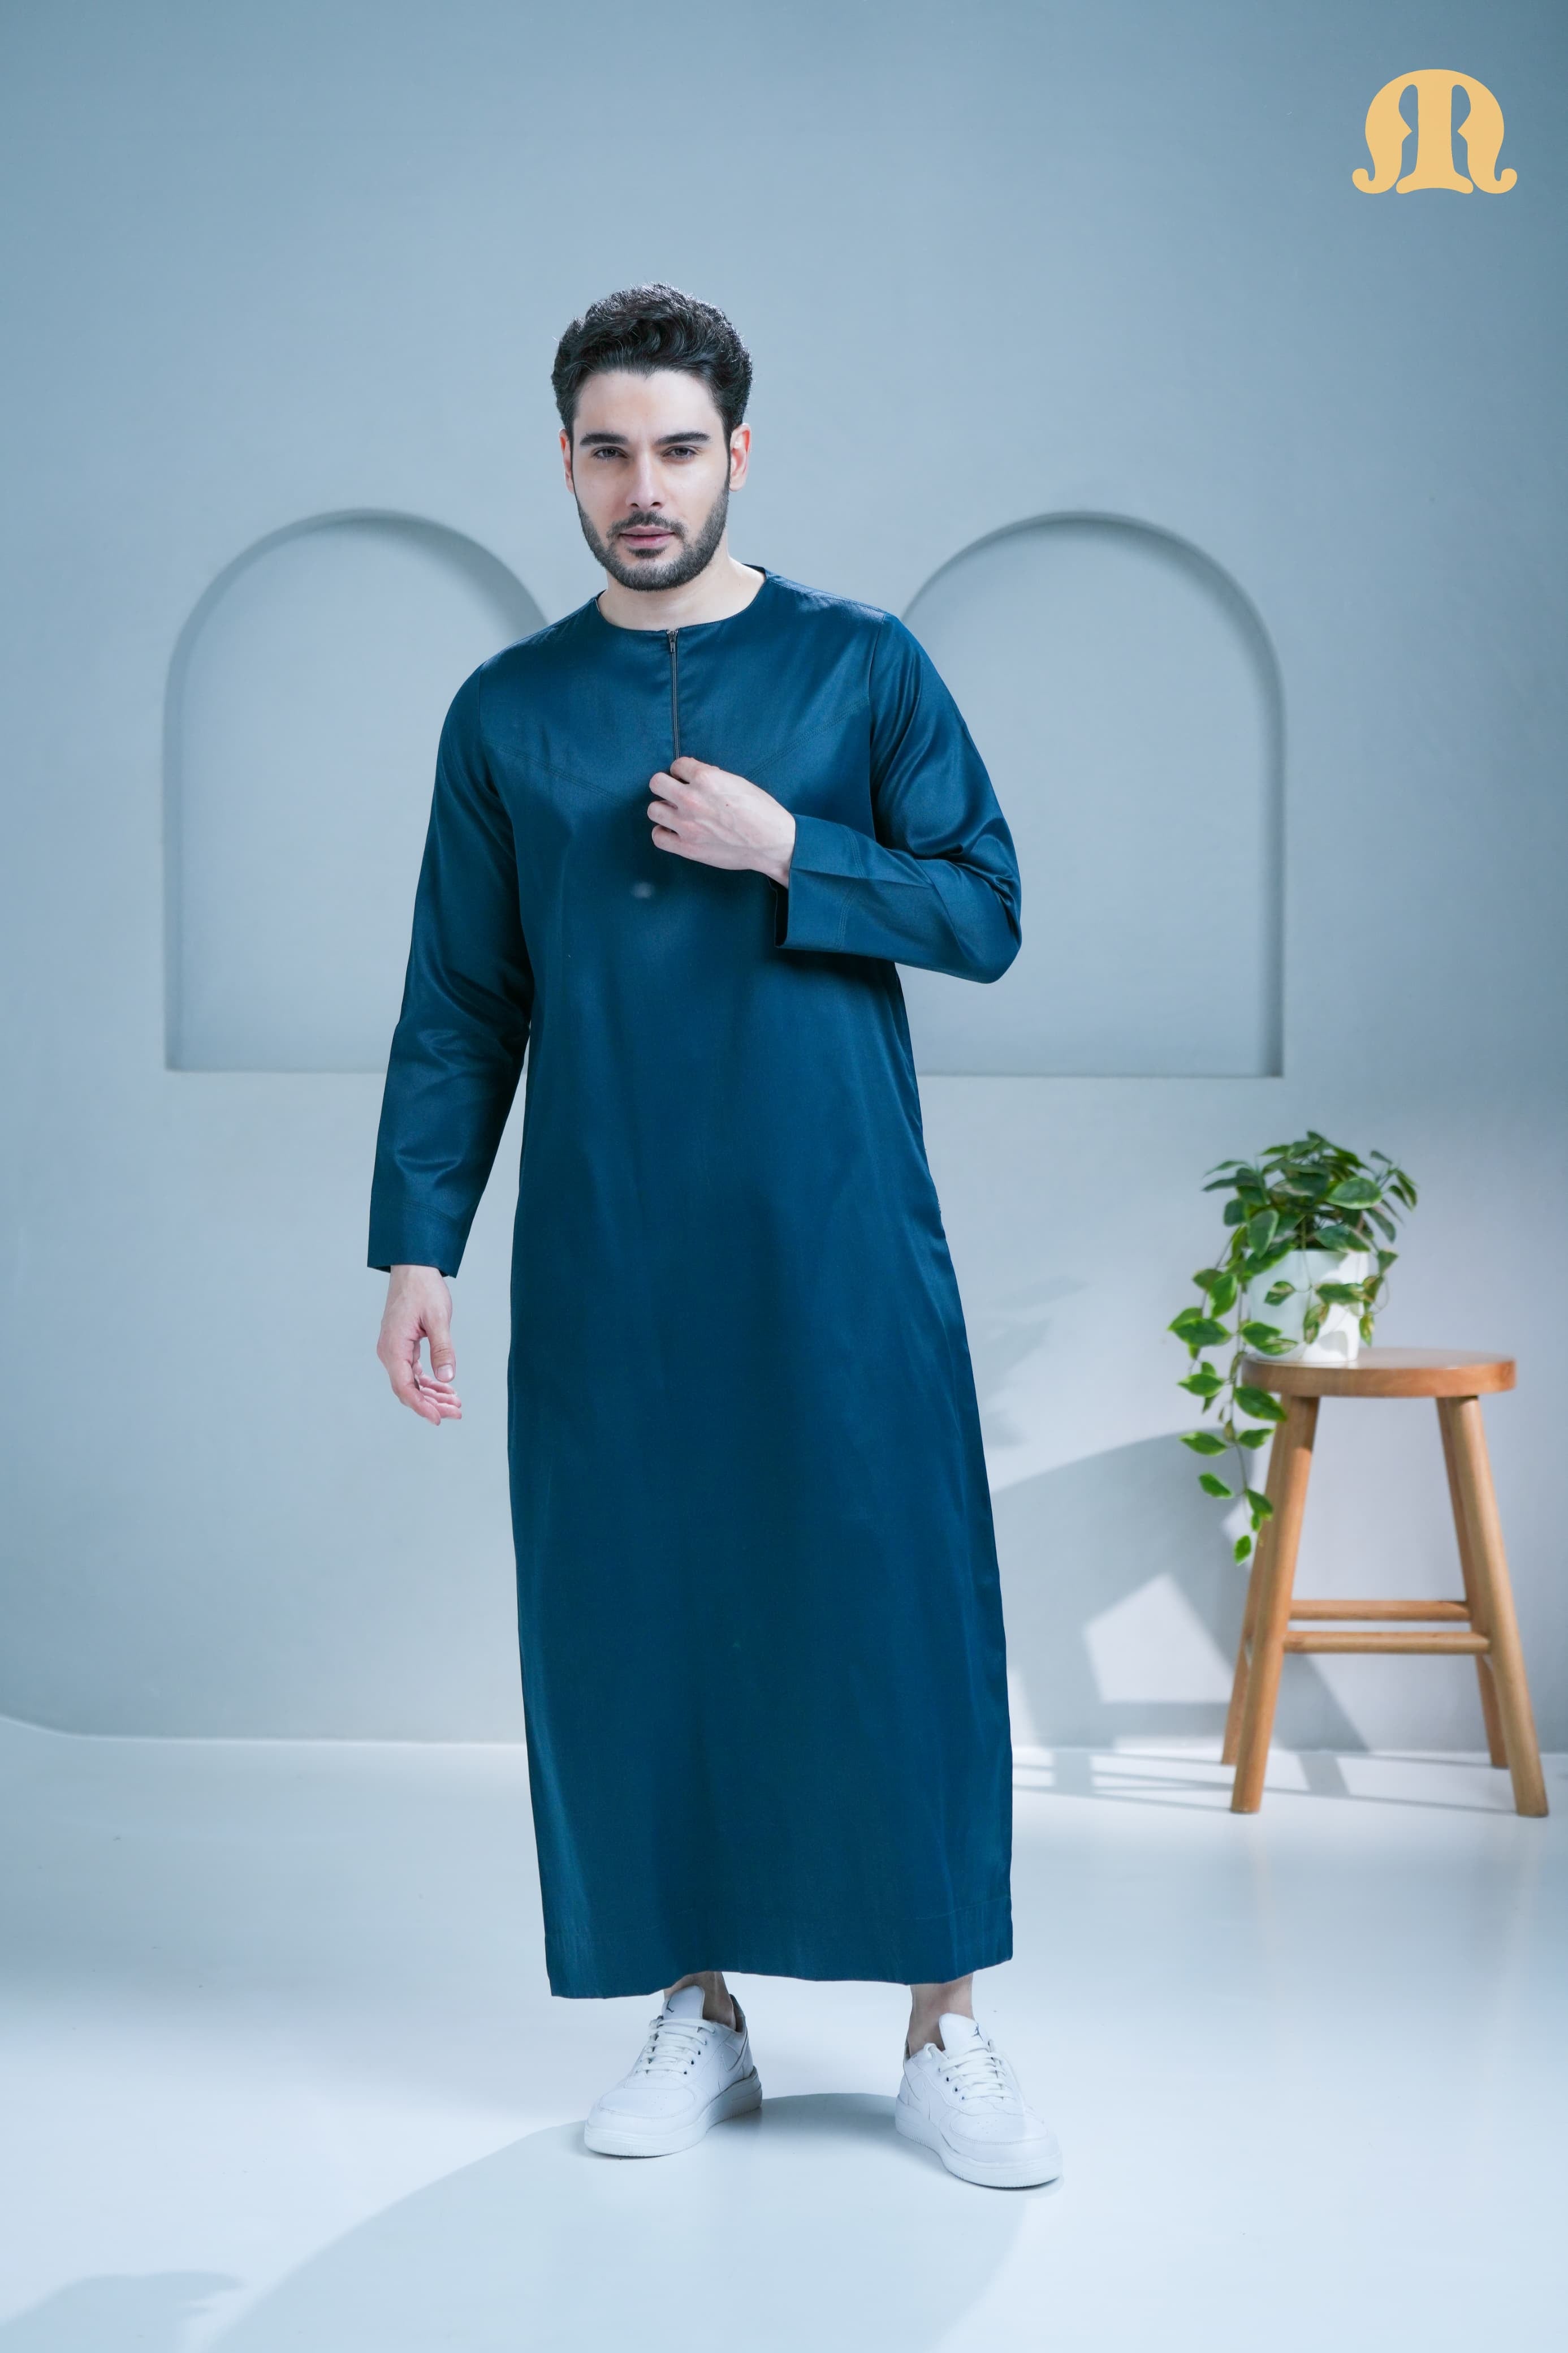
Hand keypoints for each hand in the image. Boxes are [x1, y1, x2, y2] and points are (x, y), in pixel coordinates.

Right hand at [377, 1265, 462, 1425]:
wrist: (413, 1268)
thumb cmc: (424, 1289)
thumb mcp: (438, 1318)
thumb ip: (443, 1349)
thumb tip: (447, 1378)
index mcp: (393, 1347)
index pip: (405, 1387)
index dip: (421, 1406)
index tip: (439, 1418)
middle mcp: (389, 1352)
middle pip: (408, 1389)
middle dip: (431, 1404)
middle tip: (456, 1413)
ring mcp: (394, 1350)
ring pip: (411, 1383)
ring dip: (432, 1395)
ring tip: (455, 1404)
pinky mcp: (401, 1347)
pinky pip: (413, 1372)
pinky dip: (428, 1382)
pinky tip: (445, 1389)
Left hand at [648, 756, 794, 886]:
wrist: (772, 843)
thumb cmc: (761, 811)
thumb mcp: (738, 782)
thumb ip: (712, 777)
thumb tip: (695, 777)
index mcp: (706, 778)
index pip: (677, 765)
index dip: (682, 771)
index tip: (688, 779)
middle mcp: (691, 799)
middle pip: (656, 783)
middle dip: (666, 785)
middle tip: (676, 793)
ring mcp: (686, 825)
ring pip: (653, 809)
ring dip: (663, 809)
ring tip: (676, 813)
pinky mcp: (687, 847)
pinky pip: (658, 837)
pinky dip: (663, 833)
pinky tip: (673, 831)